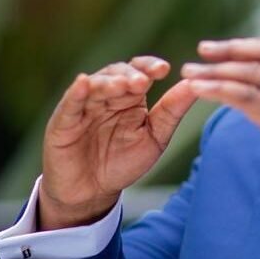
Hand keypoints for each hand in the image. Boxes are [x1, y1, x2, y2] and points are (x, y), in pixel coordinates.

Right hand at [39, 57, 196, 229]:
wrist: (93, 191)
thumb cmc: (124, 162)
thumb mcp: (155, 137)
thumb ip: (172, 111)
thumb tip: (195, 85)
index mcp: (131, 98)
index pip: (140, 71)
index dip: (149, 66)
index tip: (164, 69)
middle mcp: (108, 97)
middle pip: (118, 74)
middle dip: (131, 75)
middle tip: (143, 82)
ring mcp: (85, 107)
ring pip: (96, 86)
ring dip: (109, 83)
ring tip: (123, 85)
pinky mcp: (64, 122)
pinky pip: (70, 103)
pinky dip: (76, 92)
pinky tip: (84, 83)